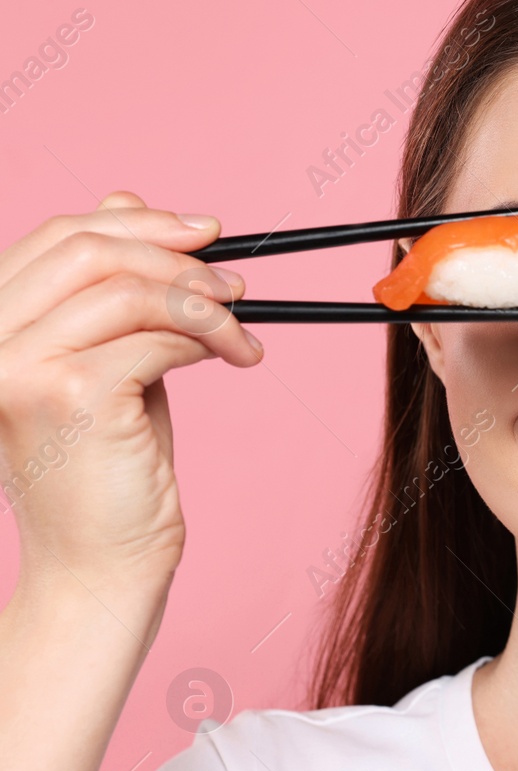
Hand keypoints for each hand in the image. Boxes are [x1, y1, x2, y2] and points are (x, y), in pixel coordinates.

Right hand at [0, 191, 262, 595]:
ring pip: (129, 290)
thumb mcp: (111, 361)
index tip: (205, 232)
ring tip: (243, 333)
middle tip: (236, 282)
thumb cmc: (109, 472)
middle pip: (88, 248)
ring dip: (205, 304)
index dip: (139, 225)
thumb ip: (114, 294)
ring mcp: (18, 365)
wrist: (100, 566)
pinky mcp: (69, 394)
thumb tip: (130, 204)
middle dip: (176, 253)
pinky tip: (232, 360)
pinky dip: (207, 340)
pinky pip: (157, 338)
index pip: (58, 238)